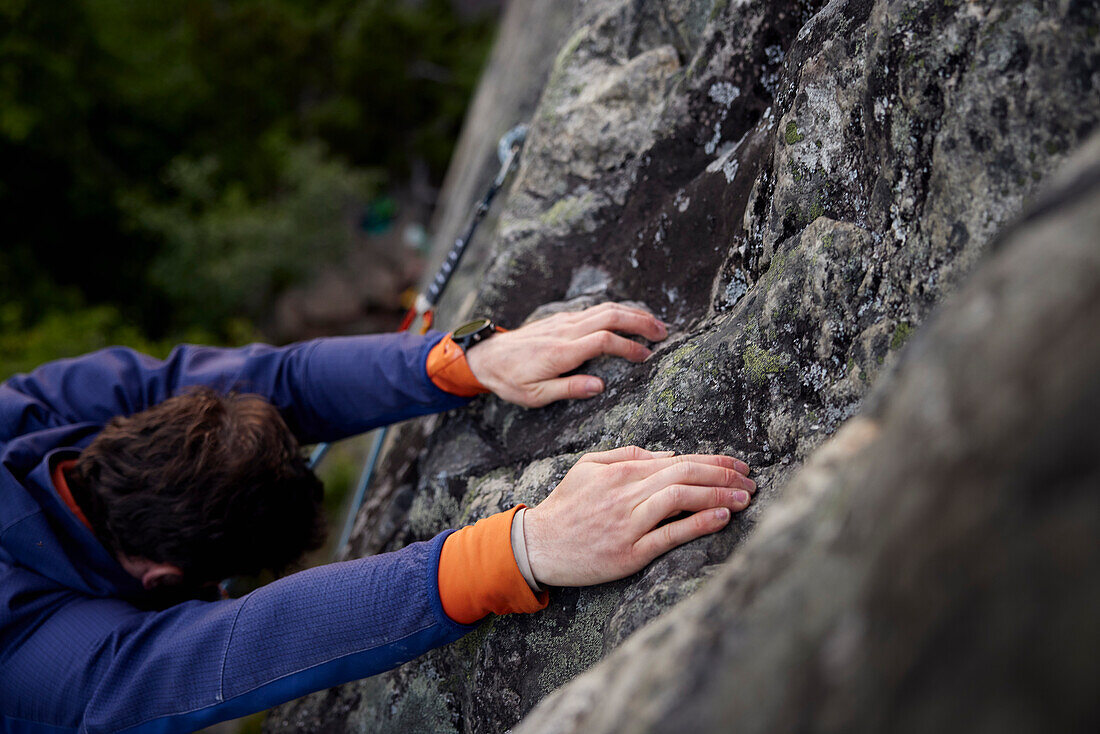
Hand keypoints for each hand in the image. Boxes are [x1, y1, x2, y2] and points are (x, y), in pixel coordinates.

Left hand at [464, 302, 667, 407]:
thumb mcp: (535, 395)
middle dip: (640, 321)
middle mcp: (565, 330)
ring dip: (632, 313)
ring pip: (604, 308)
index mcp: (561, 352)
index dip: (628, 346)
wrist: (487, 356)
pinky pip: (594, 310)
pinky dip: (617, 311)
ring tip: (654, 324)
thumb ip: (568, 389)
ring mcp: (563, 321)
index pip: (603, 341)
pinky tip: (629, 319)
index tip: (646, 356)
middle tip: (663, 332)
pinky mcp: (562, 319)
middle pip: (610, 315)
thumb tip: (599, 386)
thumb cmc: (510, 379)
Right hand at [523, 446, 754, 586]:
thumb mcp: (589, 467)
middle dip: (724, 475)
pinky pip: (669, 536)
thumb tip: (668, 454)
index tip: (739, 464)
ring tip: (745, 498)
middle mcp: (627, 494)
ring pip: (680, 500)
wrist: (539, 545)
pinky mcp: (629, 554)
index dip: (713, 460)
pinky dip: (698, 524)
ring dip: (718, 496)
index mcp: (621, 472)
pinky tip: (721, 517)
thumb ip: (627, 455)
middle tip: (751, 480)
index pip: (678, 460)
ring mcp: (628, 525)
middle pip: (685, 476)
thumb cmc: (566, 505)